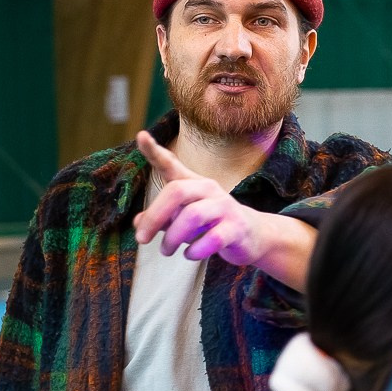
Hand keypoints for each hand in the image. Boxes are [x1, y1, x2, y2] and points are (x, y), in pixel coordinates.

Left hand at [134, 133, 269, 265]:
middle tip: (141, 239)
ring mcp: (225, 207)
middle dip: (155, 217)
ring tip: (166, 251)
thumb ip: (162, 219)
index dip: (154, 151)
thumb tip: (137, 223)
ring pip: (192, 216)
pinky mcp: (236, 228)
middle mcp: (209, 189)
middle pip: (177, 192)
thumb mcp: (183, 219)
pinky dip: (194, 250)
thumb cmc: (213, 224)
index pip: (171, 164)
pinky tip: (190, 254)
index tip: (140, 136)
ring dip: (173, 238)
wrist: (254, 236)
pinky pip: (211, 239)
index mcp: (193, 184)